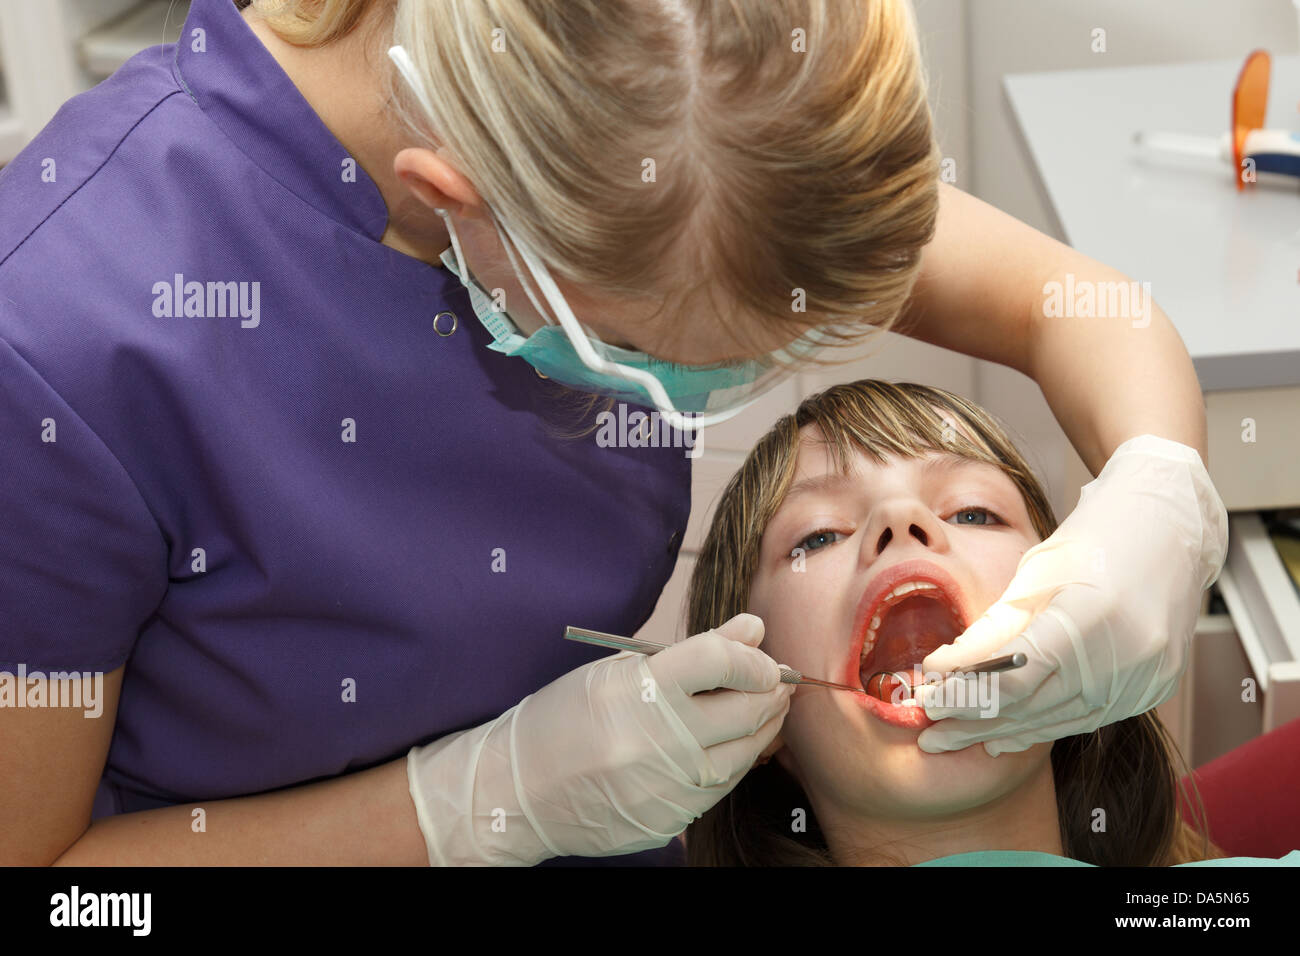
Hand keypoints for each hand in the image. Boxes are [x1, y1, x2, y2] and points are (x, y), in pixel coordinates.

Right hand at [405, 613, 792, 864]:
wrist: (516, 792)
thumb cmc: (564, 719)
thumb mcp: (619, 671)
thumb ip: (694, 652)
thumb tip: (752, 630)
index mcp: (639, 692)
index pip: (720, 660)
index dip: (751, 655)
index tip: (758, 653)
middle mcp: (659, 742)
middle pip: (746, 708)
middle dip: (770, 688)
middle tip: (773, 677)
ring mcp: (668, 787)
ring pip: (745, 752)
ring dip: (764, 724)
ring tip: (761, 705)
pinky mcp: (672, 819)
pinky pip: (723, 785)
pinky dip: (736, 759)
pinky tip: (731, 742)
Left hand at [914, 434, 1227, 755]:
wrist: (1171, 526)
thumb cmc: (1093, 539)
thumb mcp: (1034, 575)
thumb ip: (991, 628)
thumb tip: (942, 668)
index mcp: (1088, 618)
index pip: (1013, 677)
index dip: (965, 695)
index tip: (926, 700)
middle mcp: (1124, 657)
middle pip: (1033, 707)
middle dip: (973, 722)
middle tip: (929, 733)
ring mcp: (1146, 677)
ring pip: (1059, 721)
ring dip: (1004, 731)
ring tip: (956, 738)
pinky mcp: (1156, 687)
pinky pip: (1088, 718)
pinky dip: (1044, 726)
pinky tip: (1006, 733)